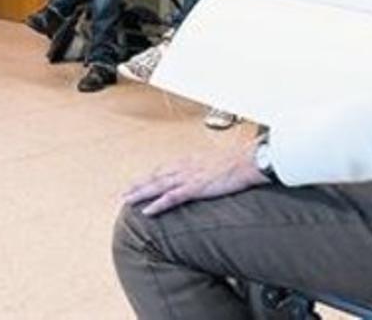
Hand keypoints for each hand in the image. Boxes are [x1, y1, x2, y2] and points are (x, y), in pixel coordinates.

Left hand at [123, 131, 266, 216]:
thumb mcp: (215, 163)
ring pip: (157, 186)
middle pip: (155, 177)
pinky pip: (171, 198)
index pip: (163, 170)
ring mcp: (188, 177)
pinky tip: (147, 212)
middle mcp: (184, 167)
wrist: (248, 161)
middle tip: (123, 193)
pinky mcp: (195, 187)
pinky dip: (157, 205)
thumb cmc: (236, 162)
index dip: (148, 177)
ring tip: (127, 201)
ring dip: (140, 194)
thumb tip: (202, 175)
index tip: (137, 183)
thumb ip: (204, 168)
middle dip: (138, 185)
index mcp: (189, 161)